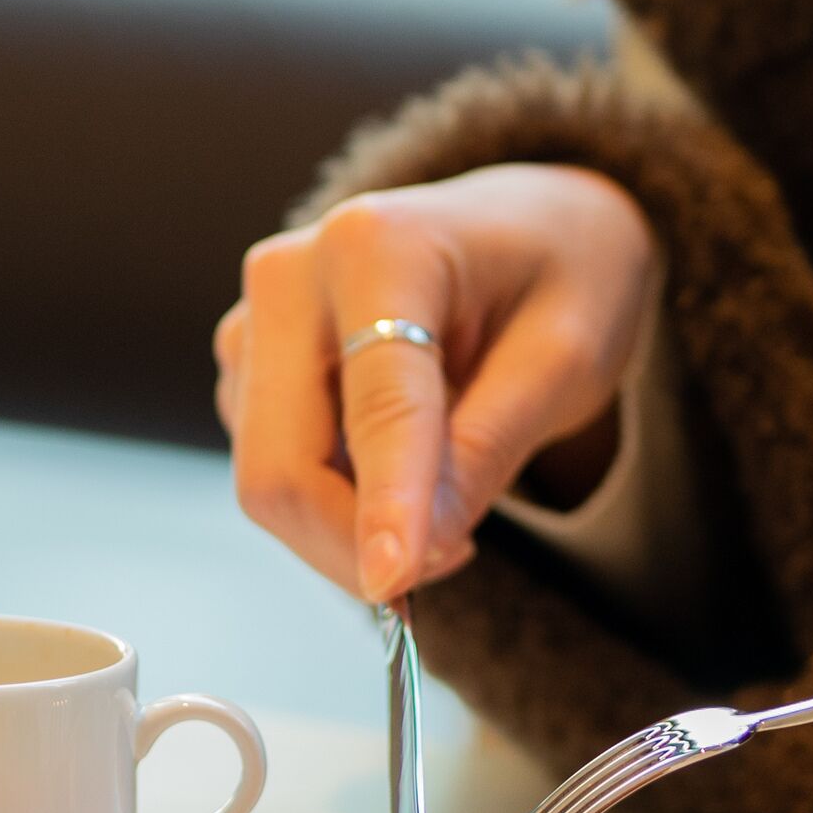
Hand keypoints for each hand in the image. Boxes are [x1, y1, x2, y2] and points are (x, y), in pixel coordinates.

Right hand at [216, 163, 657, 602]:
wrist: (525, 229)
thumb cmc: (558, 274)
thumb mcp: (567, 356)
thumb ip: (489, 448)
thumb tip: (412, 555)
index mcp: (376, 245)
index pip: (376, 403)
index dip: (386, 503)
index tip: (393, 583)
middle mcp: (289, 277)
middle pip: (282, 464)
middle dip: (356, 543)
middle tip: (455, 558)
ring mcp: (252, 326)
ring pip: (271, 483)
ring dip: (351, 529)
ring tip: (448, 495)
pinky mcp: (245, 372)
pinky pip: (278, 474)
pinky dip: (338, 505)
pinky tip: (401, 468)